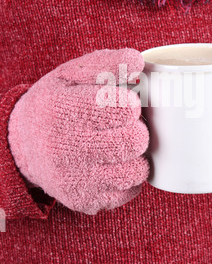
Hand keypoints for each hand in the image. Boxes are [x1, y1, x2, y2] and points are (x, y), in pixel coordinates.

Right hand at [8, 49, 149, 213]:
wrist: (22, 147)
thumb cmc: (54, 105)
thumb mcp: (70, 75)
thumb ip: (106, 63)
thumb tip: (138, 62)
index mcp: (63, 110)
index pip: (123, 107)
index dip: (130, 102)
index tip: (122, 102)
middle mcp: (67, 148)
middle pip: (134, 140)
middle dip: (136, 128)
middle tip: (124, 125)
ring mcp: (77, 180)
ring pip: (136, 171)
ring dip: (136, 155)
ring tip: (120, 145)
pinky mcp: (85, 201)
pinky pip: (128, 192)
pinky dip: (129, 178)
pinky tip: (114, 164)